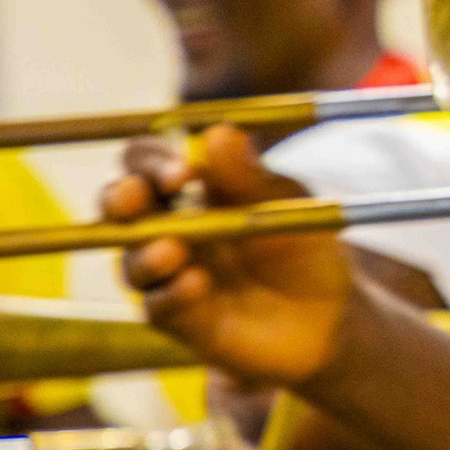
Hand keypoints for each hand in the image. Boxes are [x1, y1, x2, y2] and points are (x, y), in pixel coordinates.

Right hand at [104, 125, 355, 383]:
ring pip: (130, 261)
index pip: (147, 163)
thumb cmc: (303, 248)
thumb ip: (249, 176)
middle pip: (119, 207)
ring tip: (172, 250)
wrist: (329, 315)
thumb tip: (219, 132)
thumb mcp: (287, 207)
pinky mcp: (178, 317)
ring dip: (144, 254)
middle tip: (134, 199)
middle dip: (119, 198)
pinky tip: (196, 284)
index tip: (181, 173)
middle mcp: (167, 228)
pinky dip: (172, 294)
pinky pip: (157, 306)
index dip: (151, 161)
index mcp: (190, 190)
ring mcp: (168, 274)